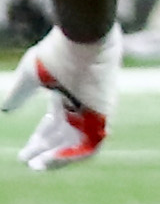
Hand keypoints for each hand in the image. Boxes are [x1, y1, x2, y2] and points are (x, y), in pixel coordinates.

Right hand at [2, 31, 109, 171]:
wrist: (84, 38)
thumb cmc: (59, 51)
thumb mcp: (31, 76)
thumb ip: (19, 93)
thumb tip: (6, 110)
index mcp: (70, 94)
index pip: (56, 124)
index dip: (40, 140)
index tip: (24, 155)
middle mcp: (84, 104)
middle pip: (66, 135)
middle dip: (46, 150)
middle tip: (28, 161)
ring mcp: (96, 109)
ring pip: (80, 143)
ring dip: (59, 157)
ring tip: (38, 165)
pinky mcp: (104, 114)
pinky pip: (92, 144)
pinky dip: (72, 155)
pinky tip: (49, 161)